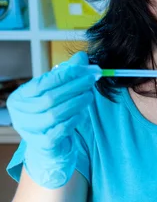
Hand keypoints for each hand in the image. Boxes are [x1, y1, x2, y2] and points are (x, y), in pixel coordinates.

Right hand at [7, 51, 96, 187]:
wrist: (49, 144)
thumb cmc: (50, 112)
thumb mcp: (55, 90)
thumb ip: (67, 74)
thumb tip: (83, 57)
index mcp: (20, 97)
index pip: (43, 82)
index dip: (65, 74)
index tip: (86, 68)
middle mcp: (20, 114)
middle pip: (50, 98)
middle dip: (75, 86)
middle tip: (92, 79)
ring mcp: (29, 131)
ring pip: (56, 114)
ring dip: (76, 102)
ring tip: (90, 95)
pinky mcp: (42, 144)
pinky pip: (60, 130)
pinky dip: (73, 120)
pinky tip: (82, 113)